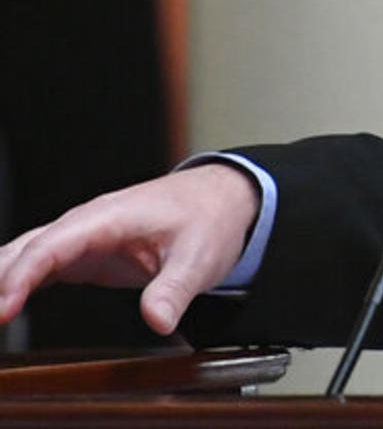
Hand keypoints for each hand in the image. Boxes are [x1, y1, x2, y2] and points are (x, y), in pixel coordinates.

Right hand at [0, 163, 260, 335]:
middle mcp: (87, 223)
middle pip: (26, 248)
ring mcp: (81, 236)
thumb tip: (158, 322)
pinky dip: (14, 283)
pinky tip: (3, 307)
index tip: (3, 310)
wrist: (221, 200)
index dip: (21, 276)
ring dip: (1, 279)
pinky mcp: (82, 253)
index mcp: (109, 217)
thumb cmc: (209, 220)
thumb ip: (175, 288)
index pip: (51, 245)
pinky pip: (38, 265)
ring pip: (25, 254)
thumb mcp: (200, 257)